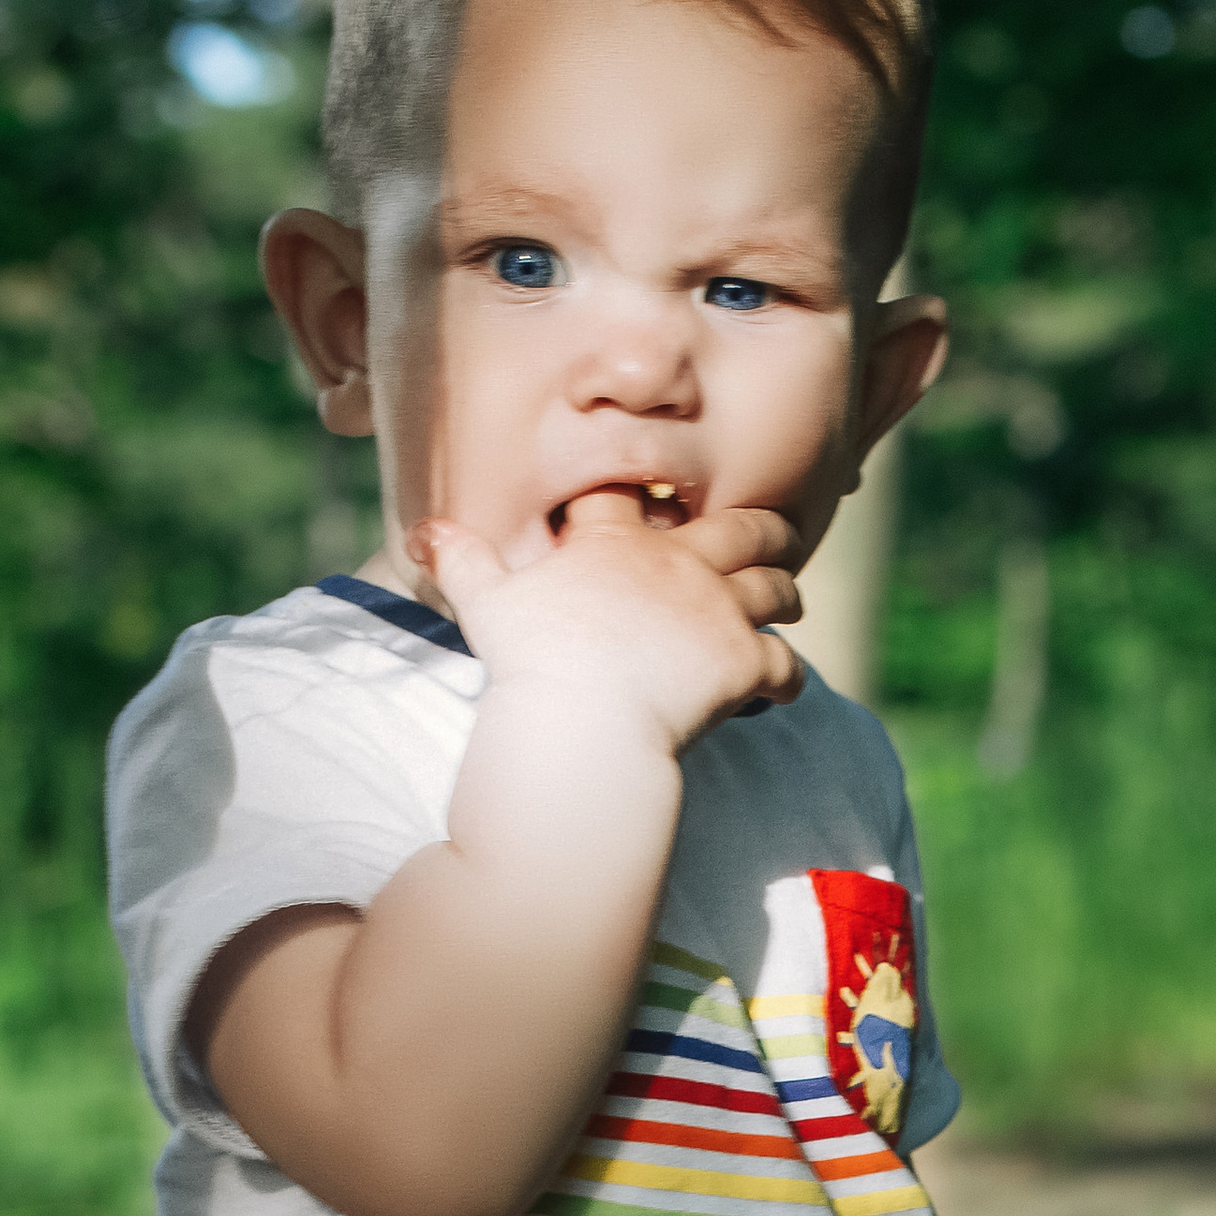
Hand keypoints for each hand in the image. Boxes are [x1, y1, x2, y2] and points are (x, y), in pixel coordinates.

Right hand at [407, 492, 806, 756]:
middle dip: (763, 528)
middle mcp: (677, 565)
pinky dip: (789, 676)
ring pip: (773, 586)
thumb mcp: (487, 604)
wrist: (584, 718)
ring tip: (790, 601)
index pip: (636, 498)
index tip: (662, 500)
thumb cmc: (532, 661)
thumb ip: (462, 561)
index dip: (649, 496)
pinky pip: (783, 664)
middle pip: (739, 528)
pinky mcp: (744, 662)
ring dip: (785, 592)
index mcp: (616, 543)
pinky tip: (786, 686)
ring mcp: (716, 611)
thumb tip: (425, 532)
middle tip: (778, 533)